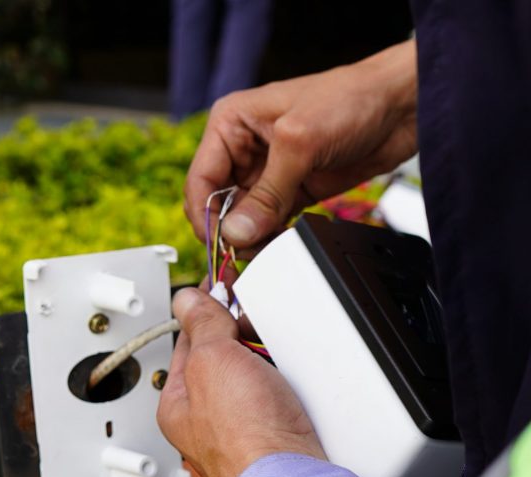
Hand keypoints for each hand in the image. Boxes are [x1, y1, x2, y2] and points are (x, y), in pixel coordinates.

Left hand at [157, 288, 324, 476]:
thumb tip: (187, 299)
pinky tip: (291, 373)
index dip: (204, 308)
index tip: (220, 284)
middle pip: (223, 354)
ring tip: (272, 352)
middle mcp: (207, 417)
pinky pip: (280, 389)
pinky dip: (287, 375)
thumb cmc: (242, 438)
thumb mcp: (211, 361)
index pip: (187, 340)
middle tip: (251, 322)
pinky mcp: (278, 431)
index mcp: (177, 402)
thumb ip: (200, 324)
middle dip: (239, 333)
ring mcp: (244, 425)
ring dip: (265, 353)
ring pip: (255, 370)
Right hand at [185, 40, 417, 252]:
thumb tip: (236, 233)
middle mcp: (243, 149)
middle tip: (245, 252)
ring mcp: (267, 173)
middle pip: (218, 204)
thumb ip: (267, 193)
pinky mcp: (290, 191)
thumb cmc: (352, 98)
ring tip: (266, 250)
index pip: (200, 180)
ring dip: (251, 239)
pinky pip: (268, 224)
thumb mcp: (300, 143)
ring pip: (242, 219)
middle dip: (229, 231)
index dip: (205, 216)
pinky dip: (270, 238)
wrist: (401, 107)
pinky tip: (280, 244)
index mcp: (231, 125)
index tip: (219, 244)